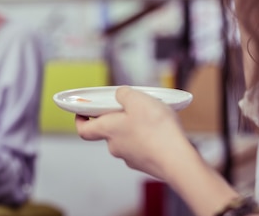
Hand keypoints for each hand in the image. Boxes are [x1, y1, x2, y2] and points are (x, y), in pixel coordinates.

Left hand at [76, 86, 194, 180]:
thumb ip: (123, 94)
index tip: (83, 111)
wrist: (177, 160)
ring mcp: (131, 158)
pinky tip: (161, 130)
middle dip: (118, 118)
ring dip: (135, 127)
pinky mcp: (146, 164)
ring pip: (127, 138)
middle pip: (109, 131)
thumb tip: (120, 95)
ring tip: (152, 116)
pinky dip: (148, 138)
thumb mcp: (137, 99)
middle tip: (130, 106)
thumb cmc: (156, 130)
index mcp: (108, 130)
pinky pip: (142, 147)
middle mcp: (115, 146)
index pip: (84, 129)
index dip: (81, 120)